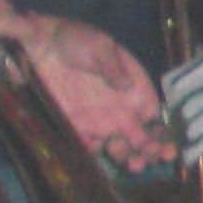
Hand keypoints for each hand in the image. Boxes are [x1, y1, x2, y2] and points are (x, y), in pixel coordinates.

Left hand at [13, 16, 172, 169]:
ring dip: (126, 156)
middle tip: (147, 159)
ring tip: (131, 164)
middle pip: (141, 135)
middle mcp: (120, 107)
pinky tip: (94, 149)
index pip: (153, 114)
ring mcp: (99, 118)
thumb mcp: (99, 46)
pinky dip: (93, 151)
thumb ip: (113, 67)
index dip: (161, 132)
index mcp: (133, 87)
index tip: (165, 146)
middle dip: (148, 151)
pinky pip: (89, 144)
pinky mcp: (76, 124)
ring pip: (119, 145)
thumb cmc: (75, 39)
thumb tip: (127, 87)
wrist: (38, 44)